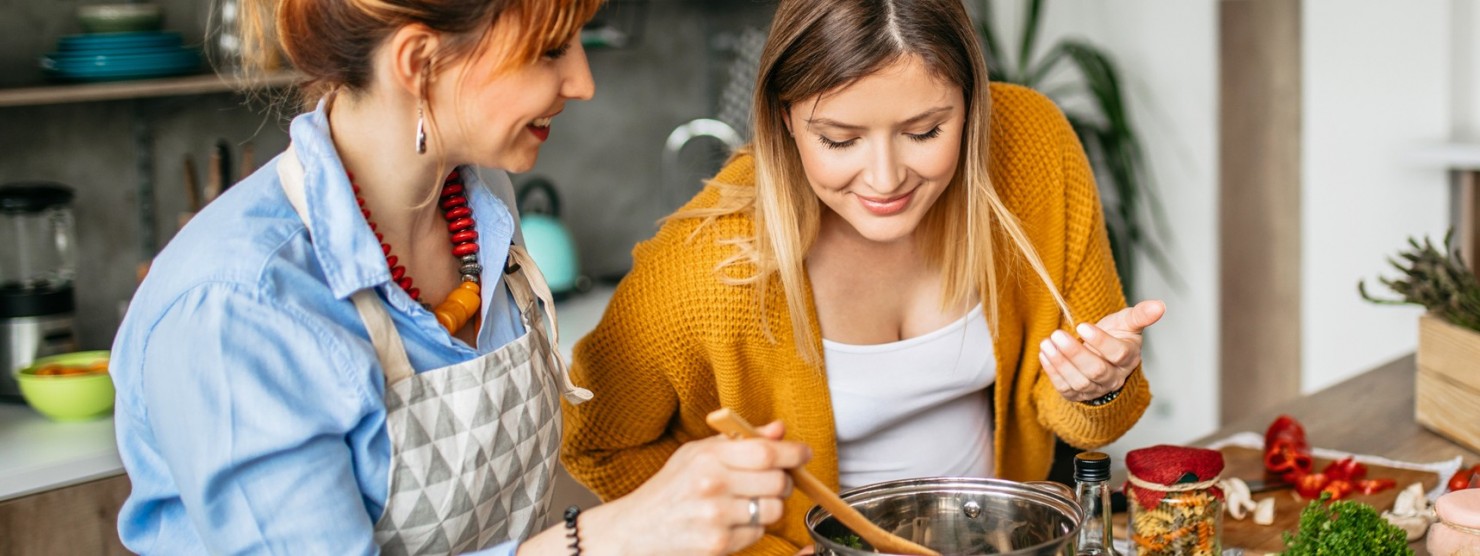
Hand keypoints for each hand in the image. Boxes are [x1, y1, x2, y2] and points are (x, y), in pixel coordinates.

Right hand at [579, 421, 810, 554]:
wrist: (634, 530)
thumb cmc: (668, 490)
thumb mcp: (696, 454)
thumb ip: (739, 441)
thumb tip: (779, 429)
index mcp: (707, 458)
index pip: (765, 452)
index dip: (793, 452)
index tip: (802, 453)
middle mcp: (713, 486)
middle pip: (778, 482)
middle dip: (783, 481)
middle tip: (774, 480)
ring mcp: (716, 518)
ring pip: (773, 510)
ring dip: (769, 506)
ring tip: (748, 502)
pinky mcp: (718, 545)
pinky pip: (758, 533)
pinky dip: (752, 528)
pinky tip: (732, 521)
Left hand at [1038, 300, 1164, 402]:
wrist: (1102, 357)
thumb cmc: (1116, 336)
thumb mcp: (1127, 322)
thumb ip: (1140, 315)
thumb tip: (1160, 305)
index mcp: (1128, 358)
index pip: (1118, 354)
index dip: (1100, 341)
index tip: (1082, 326)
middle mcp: (1114, 377)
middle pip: (1096, 371)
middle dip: (1075, 353)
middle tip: (1057, 334)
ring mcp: (1096, 389)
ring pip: (1079, 381)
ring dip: (1061, 362)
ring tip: (1047, 342)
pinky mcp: (1078, 394)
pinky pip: (1065, 387)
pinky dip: (1053, 371)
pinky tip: (1045, 353)